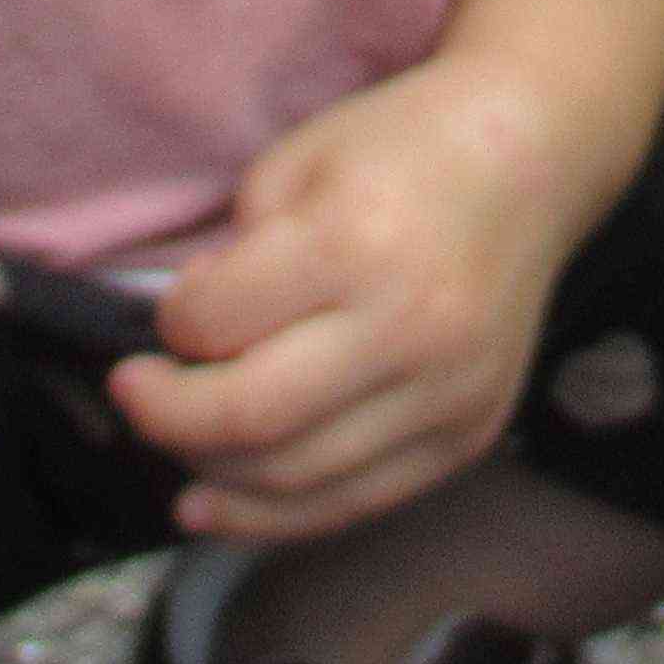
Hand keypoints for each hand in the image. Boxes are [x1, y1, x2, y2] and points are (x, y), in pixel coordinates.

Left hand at [115, 51, 603, 546]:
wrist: (529, 158)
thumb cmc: (400, 148)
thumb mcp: (294, 165)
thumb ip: (234, 259)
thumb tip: (186, 351)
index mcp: (355, 241)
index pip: (214, 324)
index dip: (166, 328)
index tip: (168, 313)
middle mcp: (412, 326)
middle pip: (250, 418)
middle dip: (166, 417)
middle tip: (135, 392)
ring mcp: (450, 391)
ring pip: (298, 480)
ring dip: (212, 475)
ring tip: (177, 448)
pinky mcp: (471, 433)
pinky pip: (357, 502)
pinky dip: (277, 514)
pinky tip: (218, 504)